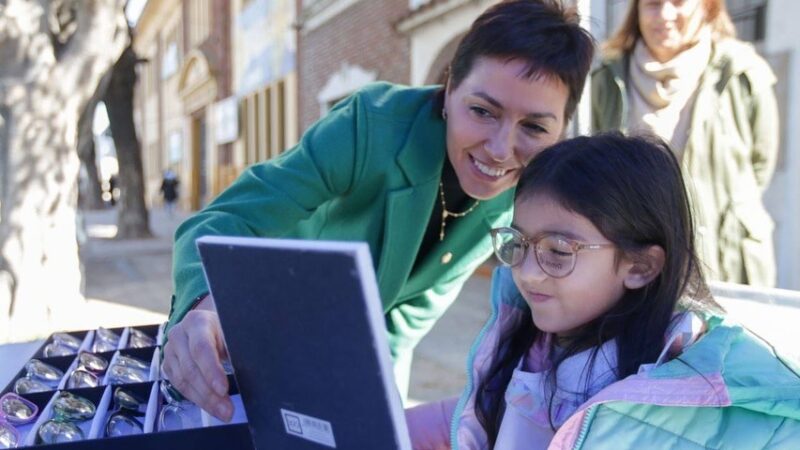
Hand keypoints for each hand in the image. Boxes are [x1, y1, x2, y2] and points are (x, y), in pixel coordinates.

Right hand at [162, 298, 232, 421]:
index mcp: (197, 322)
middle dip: (210, 393)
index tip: (224, 389)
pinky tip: (210, 407)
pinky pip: (179, 386)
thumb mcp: (232, 332)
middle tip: (228, 410)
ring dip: (204, 400)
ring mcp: (170, 350)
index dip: (211, 370)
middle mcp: (179, 334)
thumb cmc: (224, 329)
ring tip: (223, 412)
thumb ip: (236, 348)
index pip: (201, 348)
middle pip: (191, 369)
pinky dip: (196, 399)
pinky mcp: (168, 365)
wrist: (206, 324)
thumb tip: (250, 370)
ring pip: (183, 381)